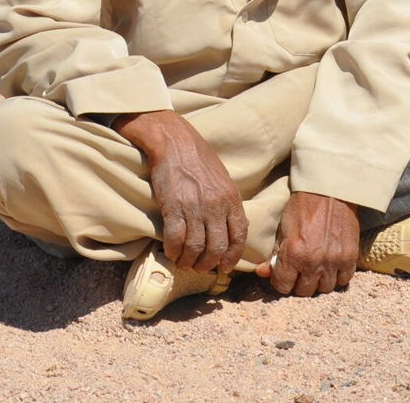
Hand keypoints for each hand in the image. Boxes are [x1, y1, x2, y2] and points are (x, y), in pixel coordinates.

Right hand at [114, 110, 247, 274]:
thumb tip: (229, 228)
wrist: (175, 141)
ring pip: (196, 247)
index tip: (225, 267)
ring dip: (189, 260)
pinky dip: (173, 250)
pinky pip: (175, 239)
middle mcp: (216, 205)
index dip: (232, 257)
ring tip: (184, 262)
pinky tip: (171, 252)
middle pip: (217, 247)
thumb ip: (227, 203)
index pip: (238, 236)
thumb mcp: (223, 180)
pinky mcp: (173, 206)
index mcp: (231, 198)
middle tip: (200, 267)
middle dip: (208, 263)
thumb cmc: (199, 159)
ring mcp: (195, 207)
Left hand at [255, 192, 358, 296]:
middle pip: (304, 291)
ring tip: (317, 269)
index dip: (282, 281)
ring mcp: (333, 261)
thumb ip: (275, 254)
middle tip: (301, 272)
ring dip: (319, 281)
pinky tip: (333, 266)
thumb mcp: (283, 229)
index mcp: (293, 254)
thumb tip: (263, 273)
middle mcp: (313, 262)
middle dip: (300, 283)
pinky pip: (344, 280)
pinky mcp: (350, 256)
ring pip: (325, 289)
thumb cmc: (302, 207)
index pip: (283, 286)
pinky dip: (338, 276)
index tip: (284, 275)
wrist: (329, 190)